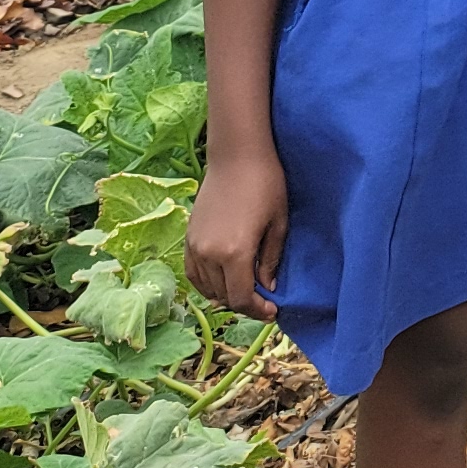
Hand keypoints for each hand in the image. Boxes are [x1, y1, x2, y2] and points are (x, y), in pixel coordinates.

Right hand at [183, 151, 287, 314]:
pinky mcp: (188, 238)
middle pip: (224, 296)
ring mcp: (195, 247)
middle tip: (263, 301)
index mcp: (234, 253)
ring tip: (246, 289)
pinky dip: (207, 283)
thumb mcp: (278, 223)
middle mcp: (210, 255)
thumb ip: (270, 260)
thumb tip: (267, 287)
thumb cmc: (266, 184)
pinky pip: (194, 273)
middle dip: (245, 304)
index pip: (241, 298)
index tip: (273, 311)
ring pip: (207, 288)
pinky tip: (223, 280)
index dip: (257, 311)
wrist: (237, 156)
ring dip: (227, 294)